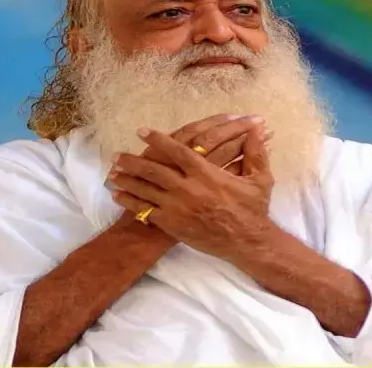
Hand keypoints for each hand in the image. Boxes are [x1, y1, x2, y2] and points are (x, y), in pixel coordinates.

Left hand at [107, 122, 276, 260]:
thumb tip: (258, 129)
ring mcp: (178, 208)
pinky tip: (118, 196)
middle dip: (132, 161)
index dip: (158, 139)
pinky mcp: (173, 224)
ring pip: (145, 190)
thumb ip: (256, 152)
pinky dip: (130, 202)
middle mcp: (188, 188)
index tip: (142, 131)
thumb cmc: (253, 209)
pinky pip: (146, 211)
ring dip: (126, 180)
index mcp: (206, 173)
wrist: (247, 242)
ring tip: (111, 172)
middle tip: (116, 155)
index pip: (177, 151)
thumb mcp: (260, 179)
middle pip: (152, 170)